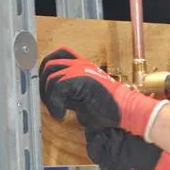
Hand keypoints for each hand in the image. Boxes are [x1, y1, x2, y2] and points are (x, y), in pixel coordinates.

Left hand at [39, 47, 164, 137]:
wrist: (126, 109)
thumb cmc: (109, 107)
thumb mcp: (84, 98)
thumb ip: (69, 94)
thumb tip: (54, 100)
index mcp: (83, 65)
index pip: (58, 54)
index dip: (46, 68)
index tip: (43, 86)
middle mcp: (81, 64)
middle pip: (49, 63)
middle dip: (43, 85)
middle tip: (49, 101)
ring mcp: (81, 71)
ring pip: (51, 77)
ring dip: (49, 97)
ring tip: (57, 110)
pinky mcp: (80, 80)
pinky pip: (57, 89)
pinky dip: (55, 105)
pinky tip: (61, 115)